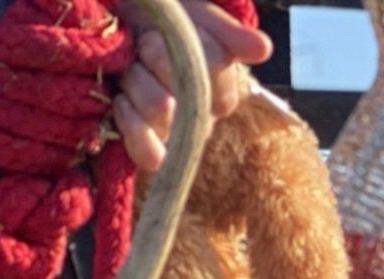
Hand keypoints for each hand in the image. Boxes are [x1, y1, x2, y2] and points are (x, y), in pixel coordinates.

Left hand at [114, 2, 273, 171]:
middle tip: (143, 44)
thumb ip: (228, 34)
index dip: (191, 49)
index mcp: (221, 89)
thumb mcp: (195, 17)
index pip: (220, 74)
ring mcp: (176, 137)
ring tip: (128, 68)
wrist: (120, 29)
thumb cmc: (160, 23)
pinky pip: (151, 155)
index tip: (163, 30)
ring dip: (136, 82)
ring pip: (163, 113)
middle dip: (158, 59)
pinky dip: (133, 126)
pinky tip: (121, 100)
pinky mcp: (148, 152)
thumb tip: (264, 49)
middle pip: (190, 96)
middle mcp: (203, 118)